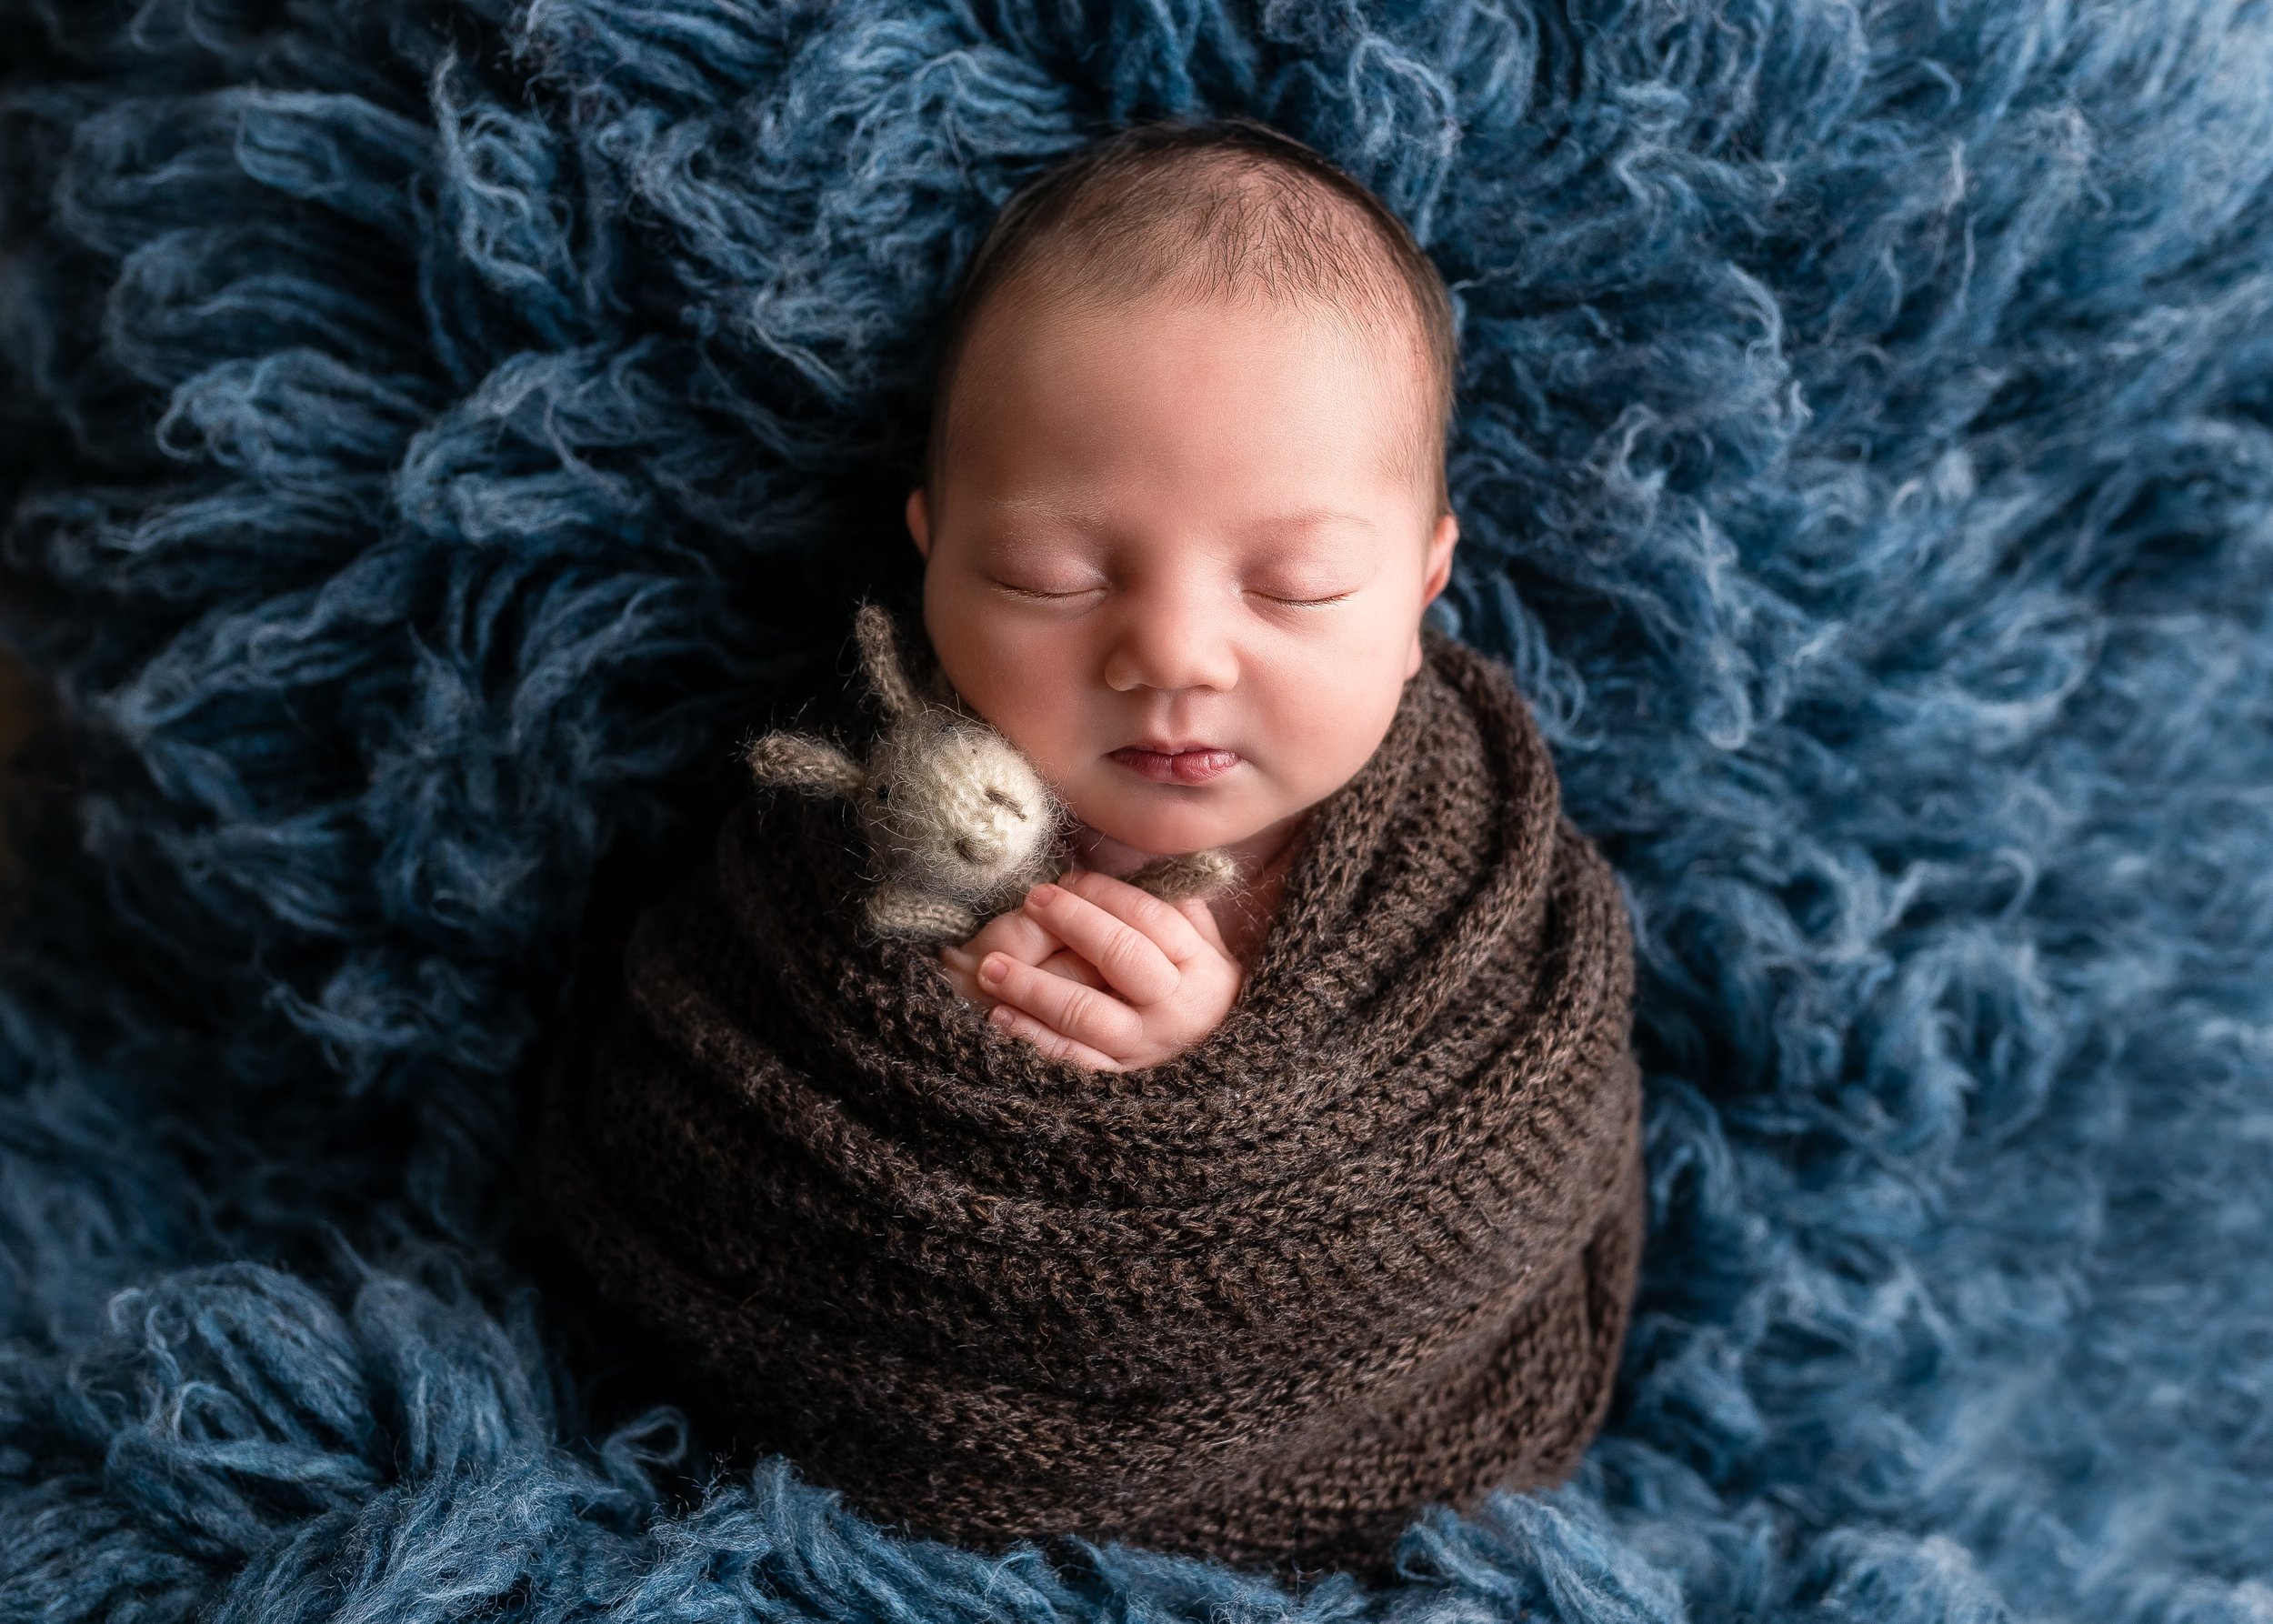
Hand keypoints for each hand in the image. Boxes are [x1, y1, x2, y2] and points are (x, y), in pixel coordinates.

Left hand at [963, 868, 1243, 1070]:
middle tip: (1034, 900)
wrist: (1224, 1080)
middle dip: (1074, 923)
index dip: (1107, 894)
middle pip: (1122, 956)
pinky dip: (1034, 1038)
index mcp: (1202, 967)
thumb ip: (1183, 912)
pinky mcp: (1117, 1080)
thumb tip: (1153, 870)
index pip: (1152, 918)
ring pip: (1087, 1013)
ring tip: (993, 967)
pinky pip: (1072, 1059)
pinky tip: (1000, 1017)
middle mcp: (1176, 1009)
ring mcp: (1144, 1047)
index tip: (1069, 878)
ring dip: (1035, 987)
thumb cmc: (1197, 994)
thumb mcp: (1207, 950)